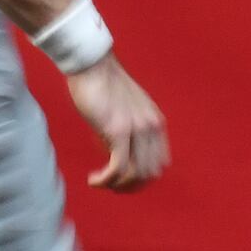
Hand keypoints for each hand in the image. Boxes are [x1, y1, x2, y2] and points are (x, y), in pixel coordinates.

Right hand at [65, 55, 168, 190]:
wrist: (92, 64)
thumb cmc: (101, 84)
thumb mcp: (121, 112)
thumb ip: (123, 134)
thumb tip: (113, 158)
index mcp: (155, 122)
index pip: (159, 163)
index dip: (141, 178)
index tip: (121, 180)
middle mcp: (151, 127)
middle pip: (150, 174)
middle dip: (129, 186)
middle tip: (109, 186)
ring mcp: (137, 129)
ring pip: (136, 175)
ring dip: (117, 186)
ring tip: (101, 183)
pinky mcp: (118, 131)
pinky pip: (119, 168)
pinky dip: (106, 181)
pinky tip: (94, 180)